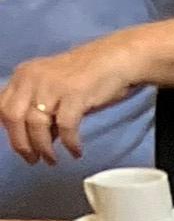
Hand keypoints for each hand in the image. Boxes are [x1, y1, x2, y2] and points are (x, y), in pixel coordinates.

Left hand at [0, 36, 123, 165]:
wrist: (115, 60)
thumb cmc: (88, 77)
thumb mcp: (54, 90)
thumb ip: (43, 112)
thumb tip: (39, 141)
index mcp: (24, 75)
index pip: (2, 107)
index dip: (9, 132)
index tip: (22, 148)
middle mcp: (32, 77)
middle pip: (13, 117)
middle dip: (21, 144)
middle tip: (34, 160)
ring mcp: (52, 85)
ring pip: (36, 124)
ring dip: (44, 148)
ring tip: (53, 160)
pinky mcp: (74, 93)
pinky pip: (65, 126)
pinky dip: (69, 143)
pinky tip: (75, 151)